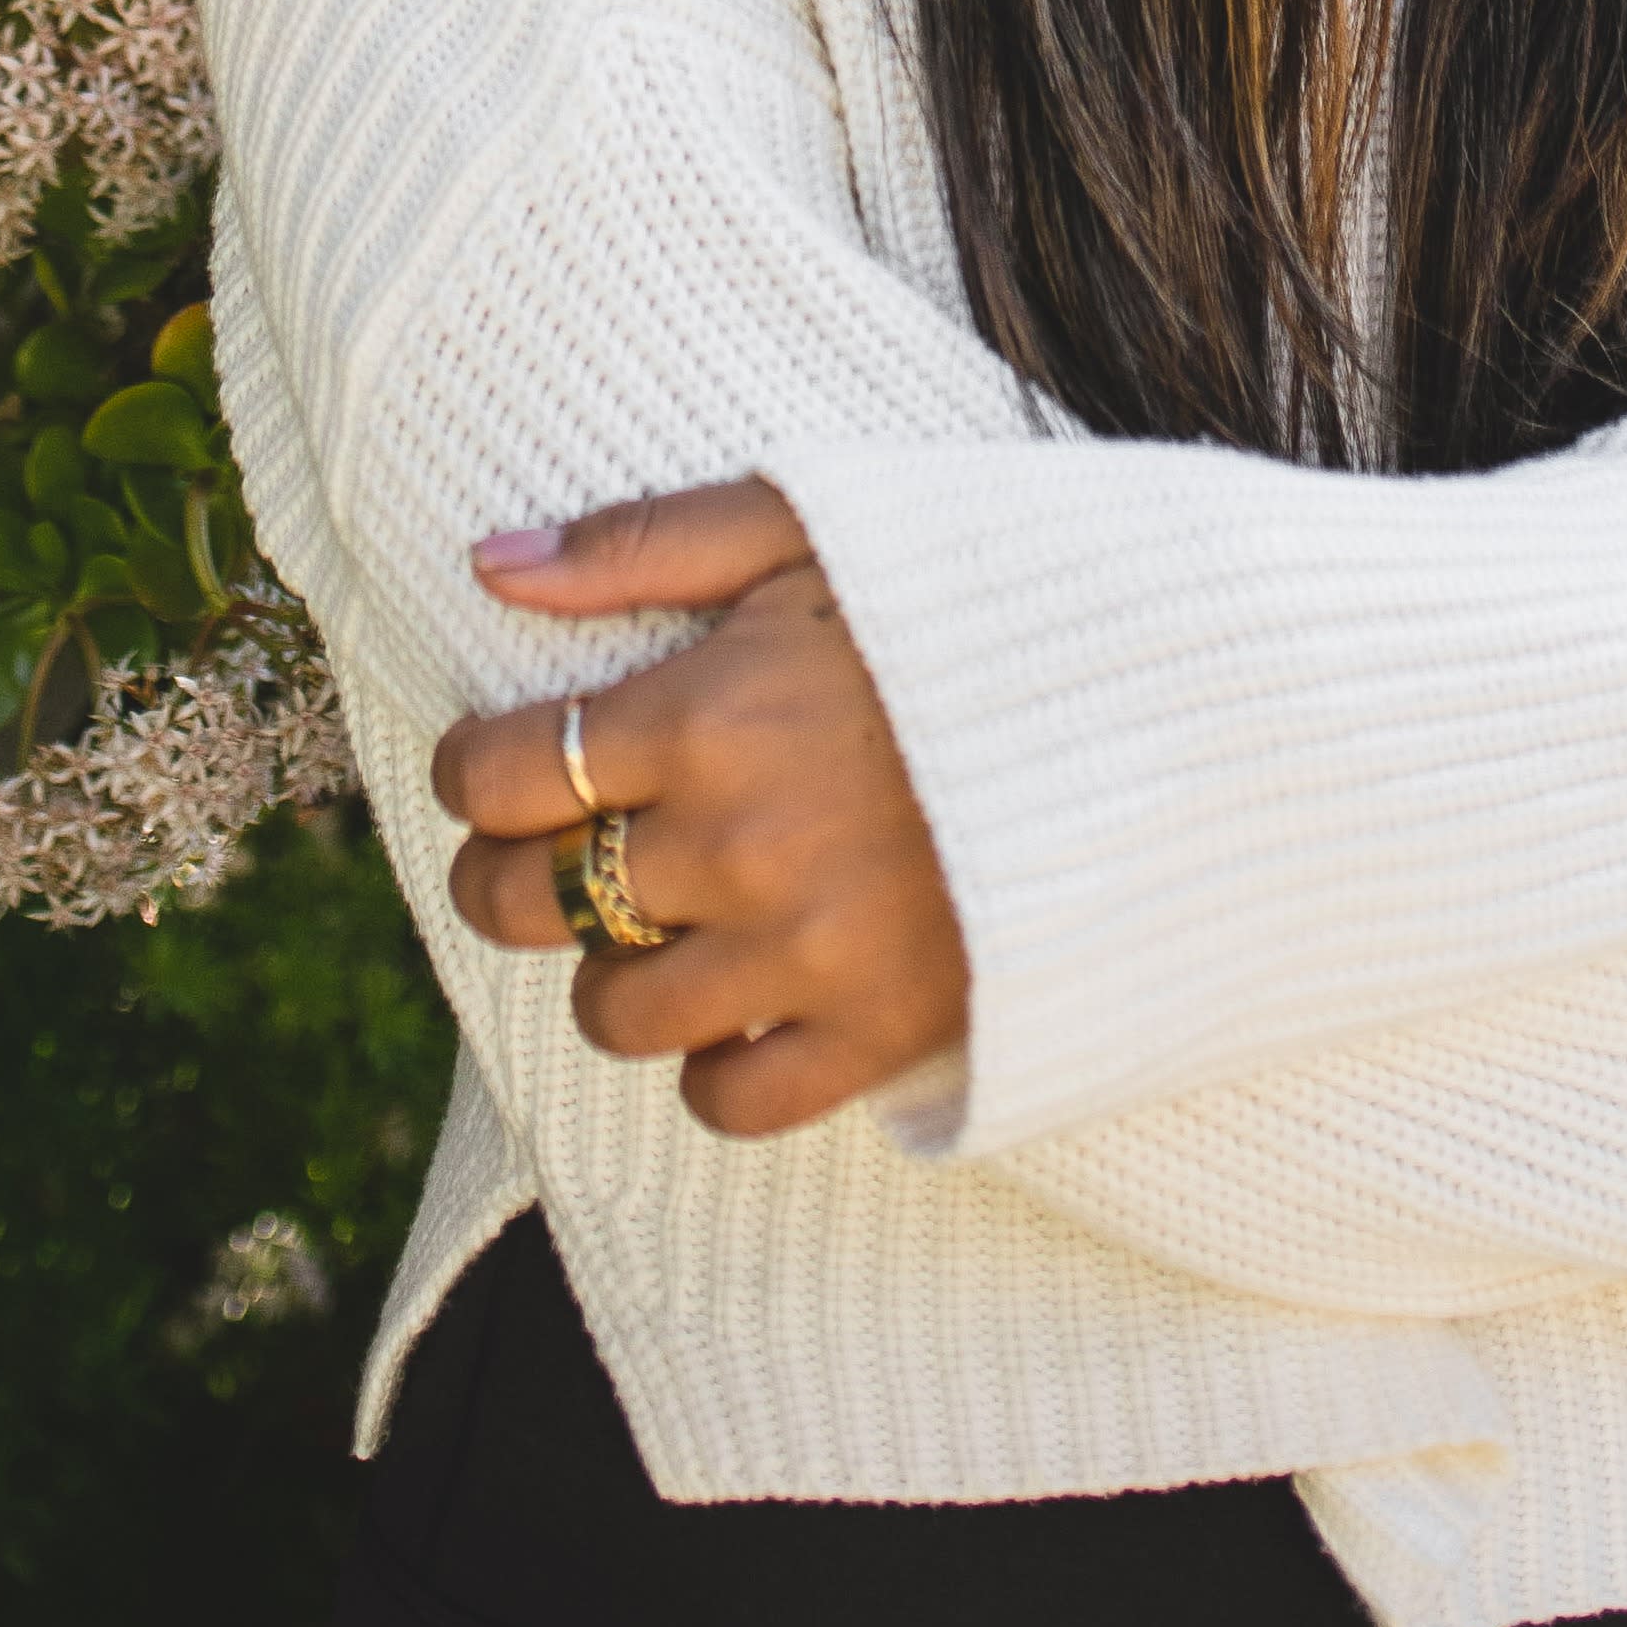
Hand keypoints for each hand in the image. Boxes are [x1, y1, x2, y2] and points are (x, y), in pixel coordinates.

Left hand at [432, 476, 967, 1138]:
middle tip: (538, 850)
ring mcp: (807, 952)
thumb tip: (489, 564)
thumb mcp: (809, 526)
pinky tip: (734, 1002)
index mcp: (710, 714)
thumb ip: (645, 541)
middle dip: (504, 875)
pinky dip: (708, 1066)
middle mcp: (738, 846)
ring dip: (608, 967)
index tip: (490, 762)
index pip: (505, 773)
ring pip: (614, 1011)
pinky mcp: (877, 1031)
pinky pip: (729, 1100)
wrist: (1156, 704)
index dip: (471, 771)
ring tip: (651, 918)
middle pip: (531, 902)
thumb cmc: (971, 596)